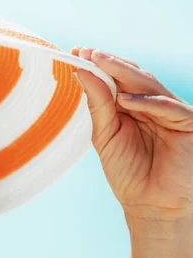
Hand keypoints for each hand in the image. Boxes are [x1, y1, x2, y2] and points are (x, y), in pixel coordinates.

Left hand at [72, 48, 192, 224]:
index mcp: (131, 106)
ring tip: (99, 63)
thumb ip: (97, 104)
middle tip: (87, 52)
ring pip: (148, 84)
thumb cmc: (128, 172)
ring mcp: (170, 111)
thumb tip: (83, 72)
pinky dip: (146, 102)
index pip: (114, 79)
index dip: (97, 65)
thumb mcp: (105, 135)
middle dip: (108, 62)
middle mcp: (151, 104)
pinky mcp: (188, 123)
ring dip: (123, 72)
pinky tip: (125, 99)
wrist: (151, 205)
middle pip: (130, 76)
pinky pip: (167, 106)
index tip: (76, 52)